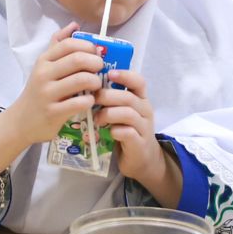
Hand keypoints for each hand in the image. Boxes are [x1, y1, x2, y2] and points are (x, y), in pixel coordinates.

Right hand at [3, 24, 105, 146]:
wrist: (21, 121)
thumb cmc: (38, 91)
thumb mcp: (44, 66)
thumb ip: (58, 44)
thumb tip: (74, 24)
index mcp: (44, 60)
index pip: (69, 44)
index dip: (88, 46)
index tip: (96, 53)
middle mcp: (44, 74)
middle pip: (78, 59)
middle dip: (96, 62)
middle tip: (100, 69)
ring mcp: (48, 94)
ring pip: (82, 80)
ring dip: (96, 82)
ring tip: (96, 86)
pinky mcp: (53, 112)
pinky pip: (79, 103)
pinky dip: (90, 101)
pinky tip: (90, 101)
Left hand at [96, 68, 164, 184]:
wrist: (142, 159)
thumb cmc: (127, 130)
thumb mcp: (122, 111)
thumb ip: (112, 99)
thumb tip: (88, 84)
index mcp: (141, 99)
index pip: (139, 81)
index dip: (125, 75)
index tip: (109, 74)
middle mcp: (145, 111)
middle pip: (128, 97)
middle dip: (107, 96)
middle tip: (93, 99)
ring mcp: (144, 128)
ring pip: (128, 114)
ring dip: (108, 114)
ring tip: (96, 119)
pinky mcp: (139, 143)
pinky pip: (128, 133)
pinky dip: (116, 131)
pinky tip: (109, 132)